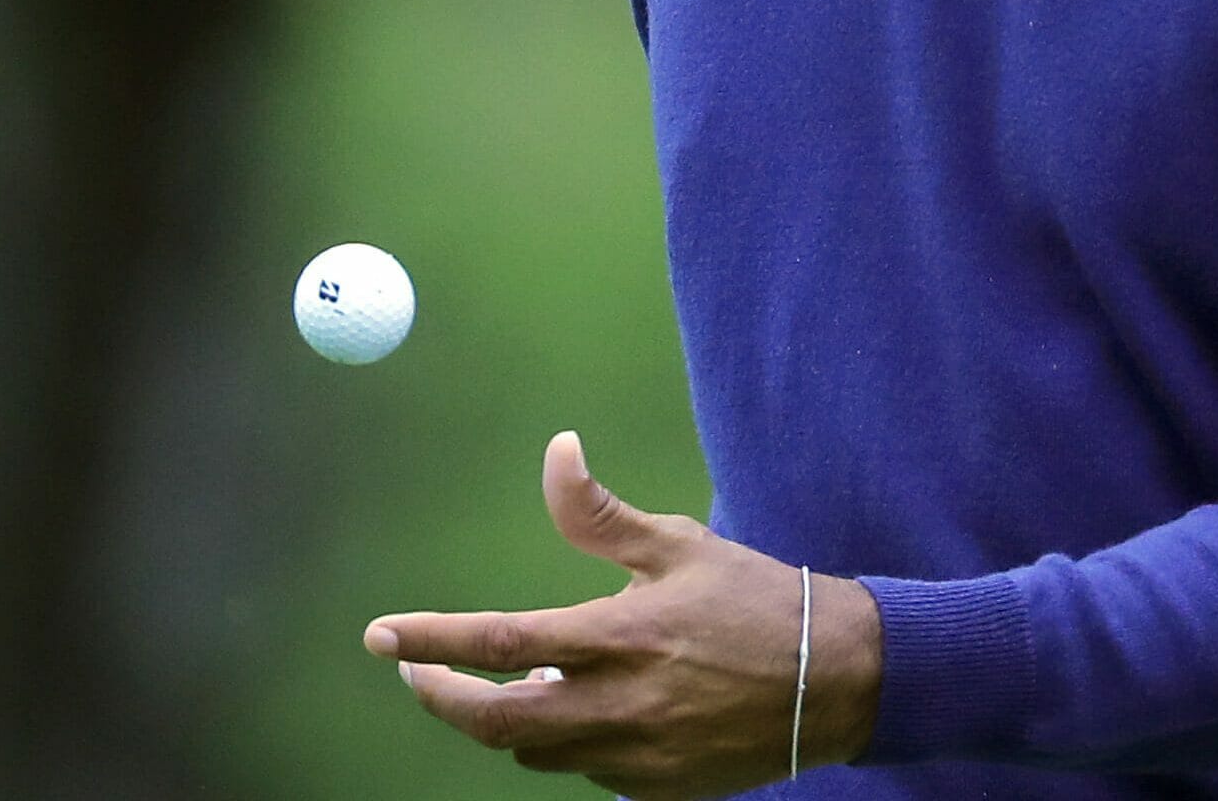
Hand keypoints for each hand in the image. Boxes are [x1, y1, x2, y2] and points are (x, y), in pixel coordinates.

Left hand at [363, 430, 881, 797]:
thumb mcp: (677, 545)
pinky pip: (586, 770)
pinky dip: (566, 739)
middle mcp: (622, 705)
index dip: (432, 641)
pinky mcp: (657, 790)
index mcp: (621, 636)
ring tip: (516, 680)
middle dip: (444, 699)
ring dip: (508, 719)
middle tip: (419, 672)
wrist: (836, 680)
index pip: (501, 644)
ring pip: (536, 751)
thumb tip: (555, 451)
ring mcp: (638, 757)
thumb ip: (599, 513)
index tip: (381, 637)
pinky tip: (584, 706)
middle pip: (498, 723)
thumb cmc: (754, 599)